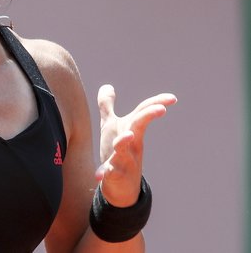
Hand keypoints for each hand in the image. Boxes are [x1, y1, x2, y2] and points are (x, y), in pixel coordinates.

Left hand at [96, 84, 176, 205]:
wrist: (120, 186)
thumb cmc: (116, 151)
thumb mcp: (111, 126)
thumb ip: (108, 106)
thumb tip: (107, 86)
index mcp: (130, 130)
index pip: (143, 113)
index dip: (156, 103)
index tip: (173, 98)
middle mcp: (130, 144)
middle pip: (138, 127)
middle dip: (147, 117)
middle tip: (161, 109)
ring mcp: (123, 160)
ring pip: (123, 151)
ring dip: (124, 142)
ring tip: (128, 135)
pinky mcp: (113, 175)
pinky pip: (110, 174)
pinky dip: (105, 173)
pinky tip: (99, 175)